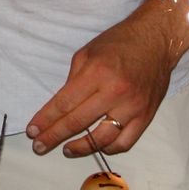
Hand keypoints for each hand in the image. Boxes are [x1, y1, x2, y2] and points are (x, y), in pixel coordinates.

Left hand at [27, 10, 182, 156]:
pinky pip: (124, 142)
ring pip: (101, 139)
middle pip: (77, 123)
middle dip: (53, 137)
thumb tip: (59, 109)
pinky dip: (108, 148)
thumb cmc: (118, 43)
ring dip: (80, 148)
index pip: (64, 103)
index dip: (45, 120)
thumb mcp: (87, 54)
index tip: (32, 131)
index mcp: (97, 73)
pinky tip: (97, 145)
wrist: (156, 40)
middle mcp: (115, 92)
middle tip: (39, 147)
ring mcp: (132, 106)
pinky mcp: (146, 116)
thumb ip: (72, 82)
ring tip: (67, 149)